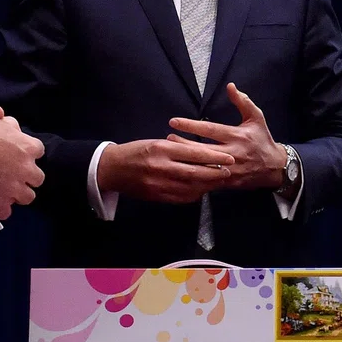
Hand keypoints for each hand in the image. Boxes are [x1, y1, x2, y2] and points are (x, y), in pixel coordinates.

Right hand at [0, 103, 44, 219]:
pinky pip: (6, 212)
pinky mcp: (1, 202)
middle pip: (37, 178)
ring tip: (2, 189)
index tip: (16, 155)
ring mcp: (15, 188)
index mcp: (28, 147)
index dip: (27, 154)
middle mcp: (26, 169)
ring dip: (16, 194)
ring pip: (27, 197)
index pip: (38, 151)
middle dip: (26, 178)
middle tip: (11, 175)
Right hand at [98, 137, 232, 203]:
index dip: (214, 157)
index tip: (229, 158)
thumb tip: (202, 155)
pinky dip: (194, 194)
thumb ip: (178, 149)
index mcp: (162, 149)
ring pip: (190, 188)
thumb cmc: (136, 151)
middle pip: (196, 173)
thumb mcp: (156, 142)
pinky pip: (181, 198)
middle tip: (229, 172)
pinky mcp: (157, 196)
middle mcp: (161, 167)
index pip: (194, 154)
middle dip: (215, 174)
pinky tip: (201, 190)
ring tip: (218, 181)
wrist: (111, 168)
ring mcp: (159, 184)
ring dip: (207, 186)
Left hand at [168, 84, 283, 190]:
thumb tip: (230, 86)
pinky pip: (208, 180)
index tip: (173, 122)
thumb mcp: (256, 118)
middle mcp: (232, 153)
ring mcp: (229, 169)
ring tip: (170, 153)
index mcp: (237, 136)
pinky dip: (194, 177)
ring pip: (203, 166)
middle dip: (183, 144)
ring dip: (185, 160)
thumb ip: (242, 101)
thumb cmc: (262, 140)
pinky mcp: (228, 182)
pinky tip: (181, 172)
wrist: (274, 168)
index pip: (210, 130)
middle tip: (167, 138)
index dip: (190, 126)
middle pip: (202, 149)